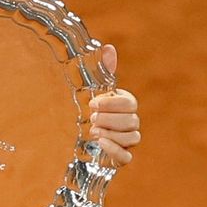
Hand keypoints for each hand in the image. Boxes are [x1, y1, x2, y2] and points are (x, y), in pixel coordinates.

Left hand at [90, 44, 140, 167]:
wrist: (74, 135)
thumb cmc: (87, 110)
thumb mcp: (92, 90)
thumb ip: (102, 71)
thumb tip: (109, 48)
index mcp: (125, 105)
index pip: (130, 103)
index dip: (112, 103)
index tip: (93, 103)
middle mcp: (130, 123)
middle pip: (132, 121)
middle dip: (110, 118)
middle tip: (91, 117)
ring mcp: (127, 141)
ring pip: (132, 138)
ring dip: (111, 133)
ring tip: (92, 130)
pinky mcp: (120, 157)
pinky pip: (126, 157)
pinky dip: (114, 150)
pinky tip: (99, 142)